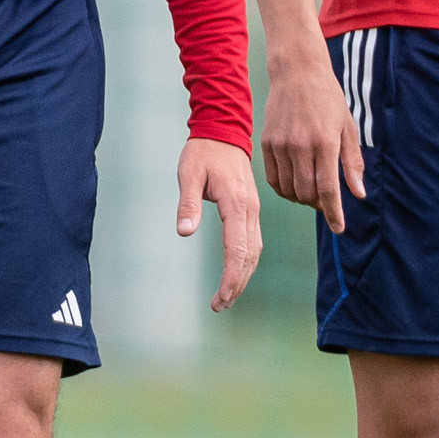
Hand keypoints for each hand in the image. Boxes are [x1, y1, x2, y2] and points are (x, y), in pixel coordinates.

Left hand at [178, 137, 264, 312]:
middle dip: (236, 284)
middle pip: (248, 256)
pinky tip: (236, 274)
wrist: (223, 132)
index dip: (230, 277)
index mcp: (236, 203)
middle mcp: (250, 211)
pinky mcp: (251, 211)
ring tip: (226, 298)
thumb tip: (184, 232)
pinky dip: (246, 263)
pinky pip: (253, 242)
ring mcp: (254, 211)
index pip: (237, 249)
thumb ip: (188, 204)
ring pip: (254, 252)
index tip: (220, 297)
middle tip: (219, 305)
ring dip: (242, 277)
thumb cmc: (202, 153)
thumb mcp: (188, 174)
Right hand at [259, 54, 364, 231]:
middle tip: (326, 201)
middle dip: (318, 205)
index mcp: (325, 142)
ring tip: (311, 191)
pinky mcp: (266, 143)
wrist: (296, 72)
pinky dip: (285, 189)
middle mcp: (300, 145)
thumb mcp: (347, 127)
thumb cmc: (328, 99)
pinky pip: (274, 179)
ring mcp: (280, 145)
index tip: (339, 228)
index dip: (334, 213)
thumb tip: (359, 194)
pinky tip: (295, 183)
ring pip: (289, 189)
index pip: (328, 189)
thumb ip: (352, 163)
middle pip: (307, 193)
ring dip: (302, 198)